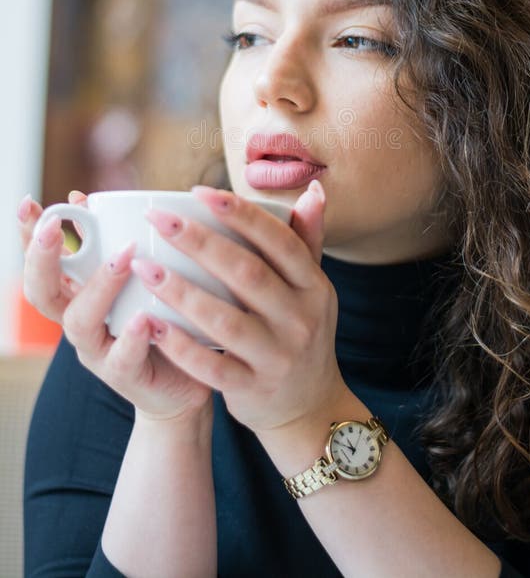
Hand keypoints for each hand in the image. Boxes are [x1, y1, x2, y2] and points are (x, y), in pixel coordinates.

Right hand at [17, 192, 212, 422]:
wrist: (187, 382)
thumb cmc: (161, 321)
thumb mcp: (136, 277)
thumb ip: (112, 242)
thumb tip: (85, 196)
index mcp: (77, 295)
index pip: (41, 263)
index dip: (28, 236)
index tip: (27, 204)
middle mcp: (78, 322)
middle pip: (43, 293)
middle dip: (43, 257)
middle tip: (55, 224)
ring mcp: (97, 351)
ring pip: (79, 322)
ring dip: (99, 285)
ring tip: (123, 256)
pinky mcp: (126, 376)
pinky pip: (122, 357)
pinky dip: (131, 336)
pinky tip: (143, 317)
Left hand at [131, 180, 348, 433]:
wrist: (310, 408)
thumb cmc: (301, 332)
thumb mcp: (313, 288)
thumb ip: (308, 240)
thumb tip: (312, 191)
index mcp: (314, 287)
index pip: (278, 241)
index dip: (240, 214)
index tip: (199, 192)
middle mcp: (300, 319)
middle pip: (247, 273)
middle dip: (199, 242)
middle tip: (158, 218)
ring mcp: (277, 356)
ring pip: (224, 319)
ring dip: (181, 291)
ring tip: (144, 266)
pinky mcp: (251, 388)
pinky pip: (211, 365)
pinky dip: (180, 345)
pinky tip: (150, 323)